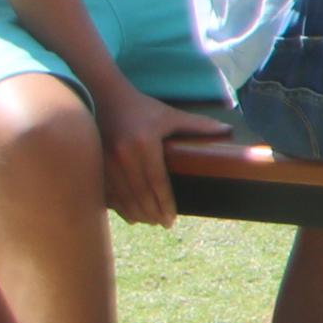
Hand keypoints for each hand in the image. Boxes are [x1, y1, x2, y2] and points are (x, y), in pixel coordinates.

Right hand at [97, 87, 231, 230]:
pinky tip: (131, 216)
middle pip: (140, 194)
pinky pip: (108, 192)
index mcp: (144, 144)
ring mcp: (106, 162)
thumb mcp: (170, 115)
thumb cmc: (142, 108)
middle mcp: (123, 155)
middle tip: (164, 224)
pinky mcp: (95, 164)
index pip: (157, 182)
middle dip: (153, 213)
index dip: (165, 203)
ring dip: (137, 214)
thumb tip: (227, 130)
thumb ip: (198, 124)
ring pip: (123, 197)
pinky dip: (120, 207)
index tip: (172, 219)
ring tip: (151, 222)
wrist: (105, 98)